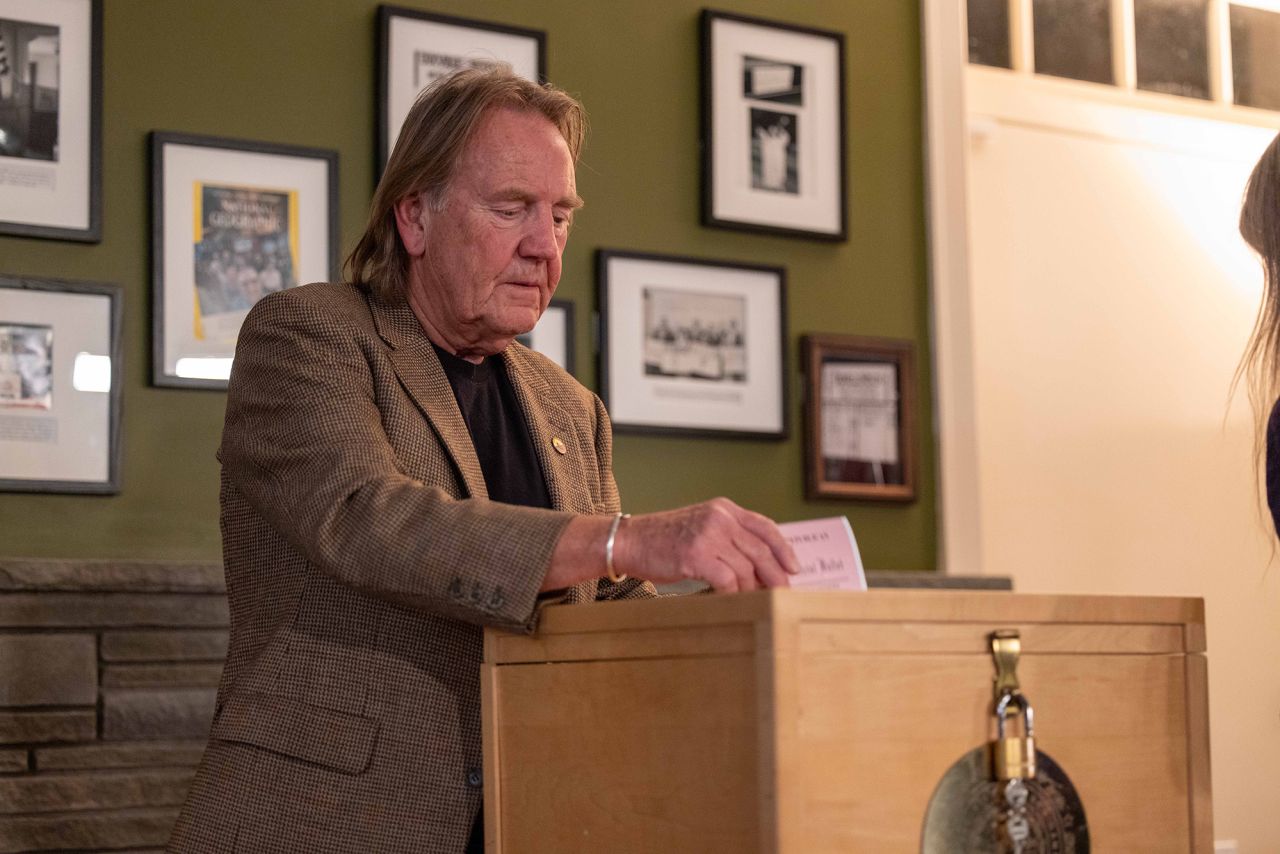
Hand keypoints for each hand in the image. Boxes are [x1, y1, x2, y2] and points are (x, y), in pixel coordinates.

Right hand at [613, 498, 798, 592]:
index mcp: (724, 509)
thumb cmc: (665, 541)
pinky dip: (732, 594)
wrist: (629, 541)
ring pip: (746, 569)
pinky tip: (729, 601)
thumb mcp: (702, 528)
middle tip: (783, 594)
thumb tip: (761, 568)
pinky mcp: (697, 555)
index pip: (765, 527)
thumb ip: (729, 539)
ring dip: (751, 590)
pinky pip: (728, 580)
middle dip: (775, 576)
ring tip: (751, 601)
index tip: (794, 569)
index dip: (784, 549)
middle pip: (761, 550)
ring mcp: (708, 535)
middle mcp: (720, 518)